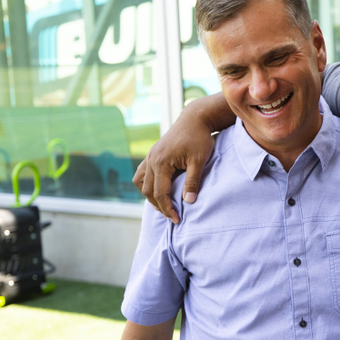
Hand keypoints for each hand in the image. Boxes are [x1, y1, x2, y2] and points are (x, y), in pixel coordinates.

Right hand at [133, 94, 229, 223]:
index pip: (159, 193)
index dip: (167, 209)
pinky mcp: (153, 154)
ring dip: (149, 196)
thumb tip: (189, 202)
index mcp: (161, 162)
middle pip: (148, 191)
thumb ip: (193, 182)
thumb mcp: (199, 161)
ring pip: (141, 182)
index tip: (177, 220)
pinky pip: (142, 173)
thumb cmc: (199, 138)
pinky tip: (157, 189)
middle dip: (159, 206)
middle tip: (172, 217)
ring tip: (162, 205)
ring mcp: (150, 156)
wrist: (195, 119)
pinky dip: (146, 184)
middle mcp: (152, 160)